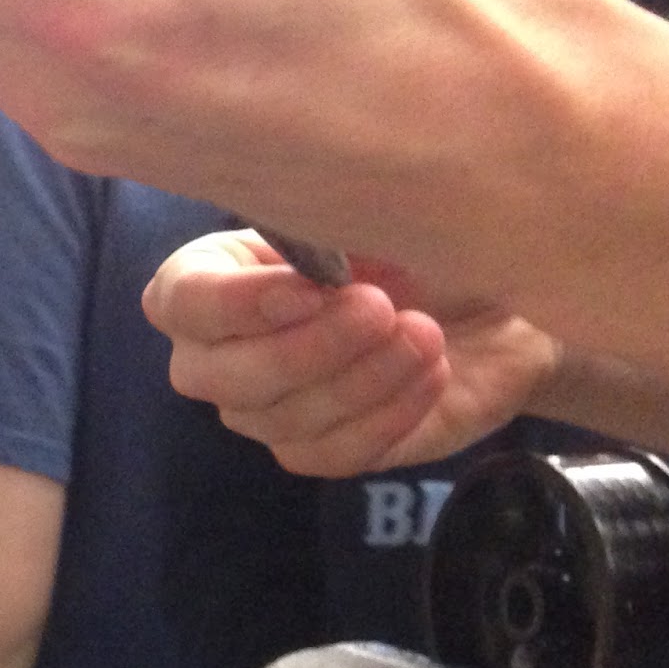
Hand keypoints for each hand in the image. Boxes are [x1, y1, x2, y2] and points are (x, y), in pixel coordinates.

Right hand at [144, 232, 559, 476]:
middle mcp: (219, 353)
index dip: (236, 303)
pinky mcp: (317, 450)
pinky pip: (328, 454)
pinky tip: (432, 372)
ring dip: (360, 377)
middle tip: (381, 309)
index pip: (180, 301)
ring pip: (278, 419)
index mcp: (212, 278)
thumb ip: (326, 228)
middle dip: (304, 348)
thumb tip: (316, 265)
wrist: (488, 301)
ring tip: (426, 335)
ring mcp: (263, 410)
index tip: (311, 286)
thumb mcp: (370, 213)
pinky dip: (386, 415)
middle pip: (215, 376)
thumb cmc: (411, 241)